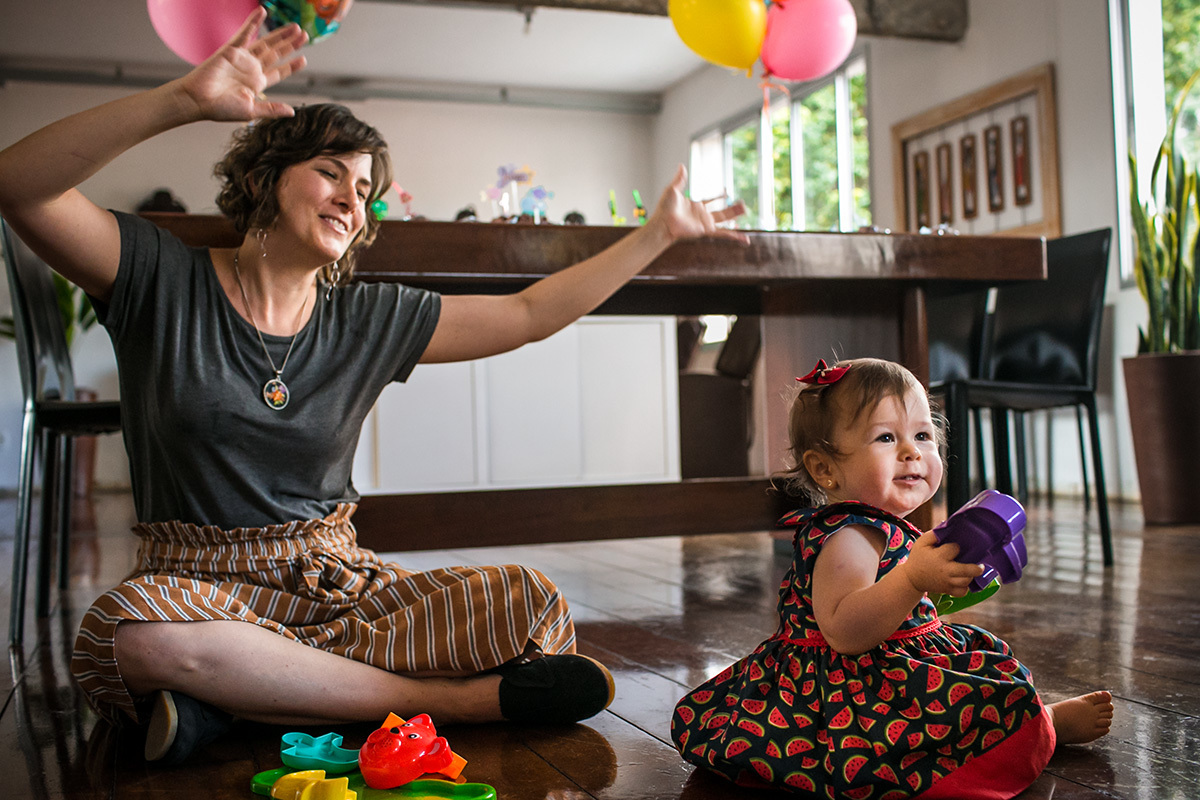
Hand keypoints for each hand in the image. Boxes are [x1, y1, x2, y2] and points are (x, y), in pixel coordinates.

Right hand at [176, 8, 308, 121]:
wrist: (198, 100)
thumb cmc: (220, 108)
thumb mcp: (252, 111)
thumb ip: (272, 109)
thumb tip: (292, 111)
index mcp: (257, 84)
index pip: (279, 72)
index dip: (291, 66)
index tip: (303, 59)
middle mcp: (251, 69)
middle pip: (276, 54)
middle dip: (290, 45)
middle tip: (304, 35)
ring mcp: (242, 58)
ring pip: (266, 43)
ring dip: (280, 34)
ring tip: (295, 27)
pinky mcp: (231, 49)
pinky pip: (244, 32)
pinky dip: (253, 22)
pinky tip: (262, 11)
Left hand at [650, 164, 749, 244]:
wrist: (663, 223)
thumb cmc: (664, 208)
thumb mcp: (672, 190)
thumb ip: (680, 179)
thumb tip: (682, 166)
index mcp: (696, 206)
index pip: (710, 200)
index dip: (718, 196)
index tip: (727, 192)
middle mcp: (702, 216)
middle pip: (722, 212)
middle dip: (733, 209)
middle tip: (743, 204)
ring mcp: (705, 223)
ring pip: (724, 220)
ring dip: (735, 216)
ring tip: (746, 211)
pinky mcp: (706, 230)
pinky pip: (723, 233)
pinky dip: (734, 236)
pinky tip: (744, 238)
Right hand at [902, 531, 984, 596]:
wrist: (912, 578)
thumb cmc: (918, 557)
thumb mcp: (921, 542)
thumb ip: (934, 534)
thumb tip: (948, 526)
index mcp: (939, 557)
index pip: (954, 549)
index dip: (955, 546)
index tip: (952, 547)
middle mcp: (945, 571)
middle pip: (967, 570)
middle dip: (977, 568)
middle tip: (981, 565)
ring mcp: (947, 582)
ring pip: (966, 581)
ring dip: (970, 576)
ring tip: (969, 571)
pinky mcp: (947, 590)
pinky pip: (962, 592)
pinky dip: (965, 587)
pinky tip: (963, 581)